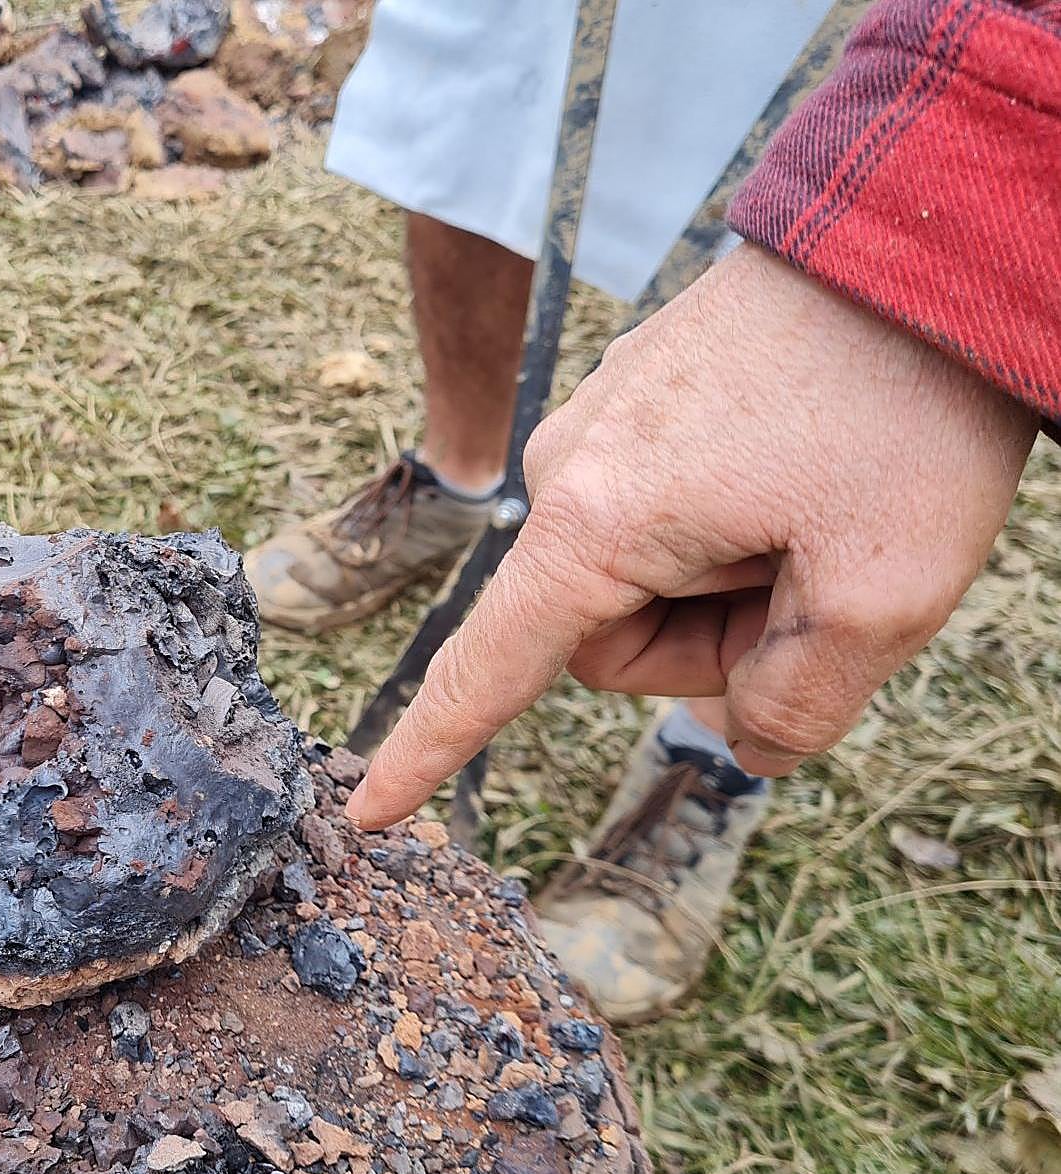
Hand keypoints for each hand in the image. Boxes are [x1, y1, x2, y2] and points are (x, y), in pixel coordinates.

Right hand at [346, 243, 1037, 828]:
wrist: (930, 236)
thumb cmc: (907, 406)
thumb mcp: (887, 593)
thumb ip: (798, 709)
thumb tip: (748, 740)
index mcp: (596, 522)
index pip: (489, 671)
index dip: (429, 751)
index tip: (368, 812)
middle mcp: (567, 468)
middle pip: (613, 639)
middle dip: (717, 641)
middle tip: (822, 575)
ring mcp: (601, 424)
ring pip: (648, 578)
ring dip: (738, 577)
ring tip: (821, 506)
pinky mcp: (639, 400)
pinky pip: (670, 512)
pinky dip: (740, 523)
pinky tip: (812, 467)